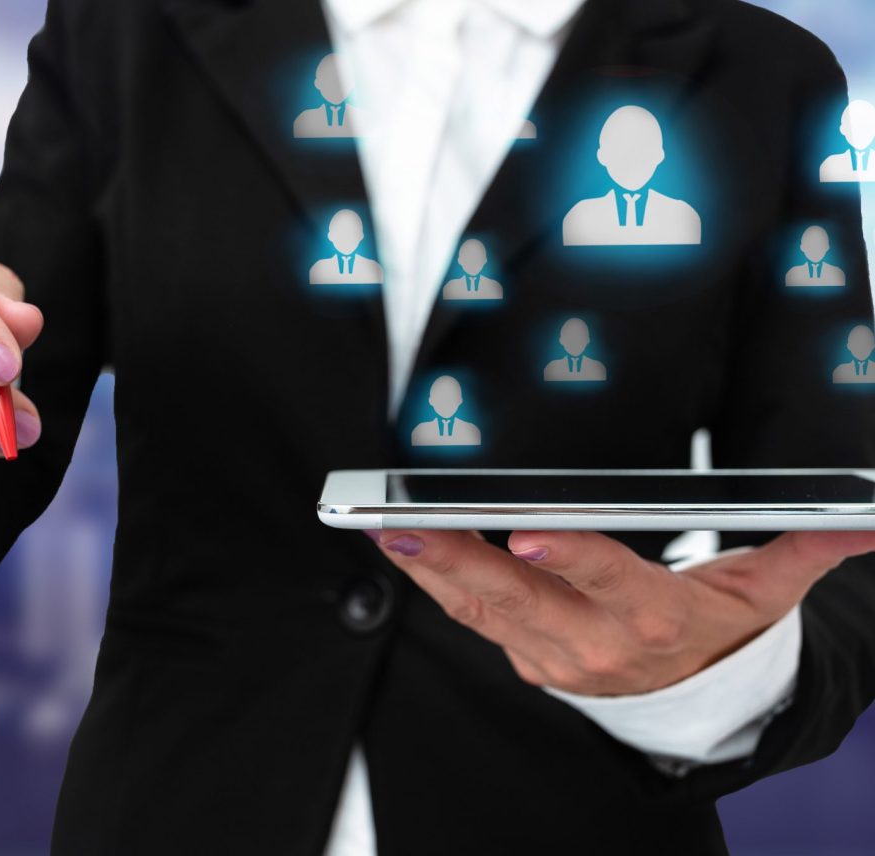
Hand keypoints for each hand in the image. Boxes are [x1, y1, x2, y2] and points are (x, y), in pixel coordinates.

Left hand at [370, 526, 874, 694]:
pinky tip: (404, 549)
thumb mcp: (759, 594)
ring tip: (390, 529)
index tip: (525, 533)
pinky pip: (470, 618)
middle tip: (413, 525)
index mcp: (651, 617)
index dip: (568, 558)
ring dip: (434, 570)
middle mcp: (594, 639)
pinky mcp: (523, 650)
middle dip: (464, 563)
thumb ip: (799, 550)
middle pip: (522, 598)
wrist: (687, 700)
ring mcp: (551, 652)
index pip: (606, 582)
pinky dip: (435, 584)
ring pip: (484, 610)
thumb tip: (855, 520)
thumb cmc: (715, 634)